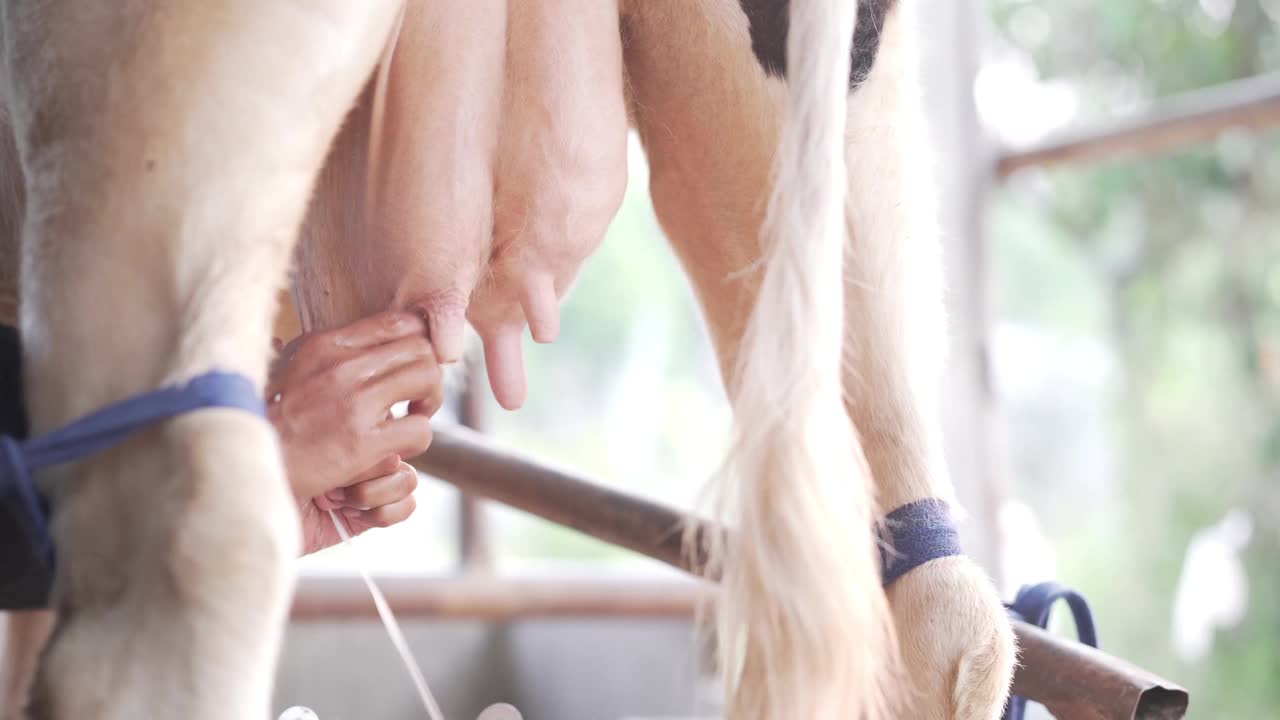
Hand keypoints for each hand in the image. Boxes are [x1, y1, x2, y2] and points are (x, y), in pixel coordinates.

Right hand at [267, 311, 441, 553]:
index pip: (399, 322)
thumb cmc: (262, 424)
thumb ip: (321, 356)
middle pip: (422, 349)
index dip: (420, 344)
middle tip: (417, 400)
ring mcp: (352, 403)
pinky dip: (416, 443)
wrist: (235, 466)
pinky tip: (396, 451)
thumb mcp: (287, 371)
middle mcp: (340, 365)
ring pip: (428, 380)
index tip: (412, 368)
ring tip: (410, 422)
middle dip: (429, 375)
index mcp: (324, 344)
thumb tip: (337, 343)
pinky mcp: (360, 443)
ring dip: (427, 405)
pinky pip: (419, 430)